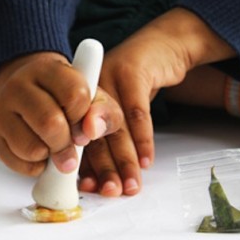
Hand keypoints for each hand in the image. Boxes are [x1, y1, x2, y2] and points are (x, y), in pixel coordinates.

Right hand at [0, 52, 122, 176]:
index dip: (82, 117)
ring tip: (52, 145)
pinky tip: (39, 152)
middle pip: (50, 124)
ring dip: (50, 156)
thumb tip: (91, 130)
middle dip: (67, 144)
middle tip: (71, 147)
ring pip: (33, 148)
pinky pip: (20, 163)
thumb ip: (104, 113)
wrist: (32, 95)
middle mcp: (18, 85)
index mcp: (47, 69)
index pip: (74, 95)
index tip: (81, 123)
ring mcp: (0, 109)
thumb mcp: (94, 100)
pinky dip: (36, 166)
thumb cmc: (66, 99)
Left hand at [80, 7, 236, 195]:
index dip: (85, 165)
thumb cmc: (135, 85)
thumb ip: (107, 139)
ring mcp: (108, 80)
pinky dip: (143, 138)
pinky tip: (146, 160)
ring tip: (131, 184)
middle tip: (111, 191)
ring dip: (124, 159)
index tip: (89, 187)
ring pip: (115, 127)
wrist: (160, 48)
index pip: (78, 138)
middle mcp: (88, 90)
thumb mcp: (117, 111)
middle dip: (104, 168)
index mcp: (78, 100)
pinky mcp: (132, 72)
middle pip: (94, 135)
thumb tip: (100, 178)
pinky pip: (137, 111)